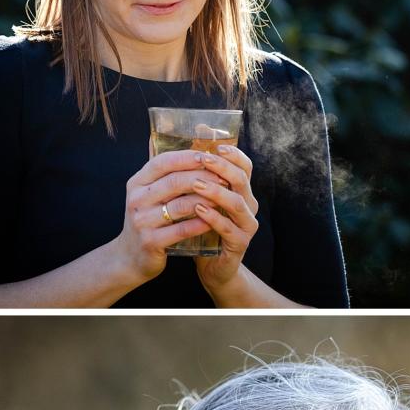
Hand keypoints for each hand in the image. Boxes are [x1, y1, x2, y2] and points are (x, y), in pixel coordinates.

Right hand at [114, 148, 251, 287]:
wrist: (130, 256)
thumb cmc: (147, 219)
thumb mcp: (147, 193)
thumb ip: (162, 172)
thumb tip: (175, 138)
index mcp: (137, 183)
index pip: (163, 162)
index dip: (187, 157)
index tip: (209, 156)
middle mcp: (136, 200)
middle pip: (174, 182)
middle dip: (203, 177)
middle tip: (224, 177)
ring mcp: (142, 221)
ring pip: (180, 205)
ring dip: (206, 199)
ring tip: (224, 197)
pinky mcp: (150, 242)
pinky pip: (181, 230)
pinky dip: (200, 223)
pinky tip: (214, 219)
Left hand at [186, 142, 260, 301]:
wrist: (211, 266)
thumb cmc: (201, 228)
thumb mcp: (198, 200)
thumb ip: (190, 175)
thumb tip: (161, 142)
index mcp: (241, 191)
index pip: (244, 166)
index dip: (233, 154)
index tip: (215, 145)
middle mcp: (248, 205)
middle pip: (242, 179)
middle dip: (221, 167)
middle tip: (202, 159)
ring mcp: (246, 225)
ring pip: (237, 203)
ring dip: (216, 192)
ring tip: (196, 184)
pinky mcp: (239, 244)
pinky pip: (228, 229)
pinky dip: (213, 218)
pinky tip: (198, 210)